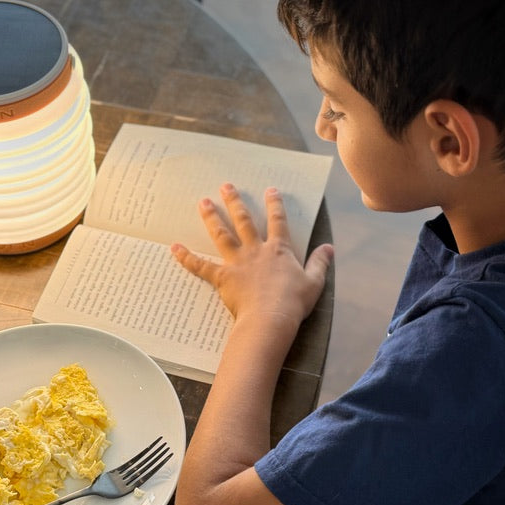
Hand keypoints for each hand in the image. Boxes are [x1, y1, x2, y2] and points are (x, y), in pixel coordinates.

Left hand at [171, 184, 333, 335]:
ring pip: (221, 235)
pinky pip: (201, 266)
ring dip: (211, 217)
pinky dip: (186, 257)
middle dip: (235, 201)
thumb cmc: (293, 302)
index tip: (270, 190)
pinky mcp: (222, 277)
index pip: (278, 221)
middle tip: (225, 186)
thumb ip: (320, 263)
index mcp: (278, 250)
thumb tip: (329, 248)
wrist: (271, 319)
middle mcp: (256, 251)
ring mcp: (237, 263)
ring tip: (203, 202)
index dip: (275, 204)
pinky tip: (174, 247)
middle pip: (243, 221)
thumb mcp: (314, 282)